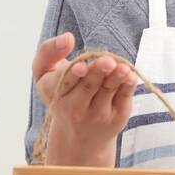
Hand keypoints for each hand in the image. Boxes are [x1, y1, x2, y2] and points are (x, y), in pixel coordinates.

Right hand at [32, 34, 137, 163]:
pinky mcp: (116, 118)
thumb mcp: (44, 72)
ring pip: (108, 91)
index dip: (73, 74)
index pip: (64, 81)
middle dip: (98, 72)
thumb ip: (48, 51)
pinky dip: (128, 86)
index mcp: (56, 91)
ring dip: (116, 78)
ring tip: (123, 68)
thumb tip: (68, 38)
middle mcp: (74, 107)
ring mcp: (96, 114)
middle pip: (89, 85)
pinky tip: (130, 75)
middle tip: (107, 61)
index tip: (81, 67)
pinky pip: (123, 98)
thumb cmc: (61, 92)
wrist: (77, 136)